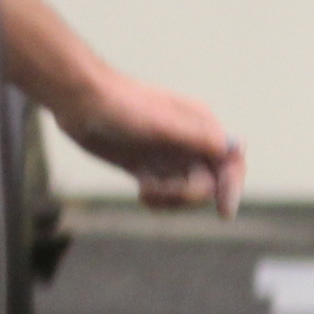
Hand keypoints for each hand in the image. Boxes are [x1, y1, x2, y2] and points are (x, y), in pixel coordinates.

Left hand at [56, 66, 245, 217]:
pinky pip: (166, 193)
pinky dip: (159, 200)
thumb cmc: (120, 106)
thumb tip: (235, 148)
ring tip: (146, 193)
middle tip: (160, 191)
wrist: (78, 101)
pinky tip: (142, 194)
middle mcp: (190, 142)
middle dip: (189, 194)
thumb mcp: (162, 122)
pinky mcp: (148, 166)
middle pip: (210, 182)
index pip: (231, 161)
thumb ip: (200, 137)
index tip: (224, 212)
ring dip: (171, 199)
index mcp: (201, 127)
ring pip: (188, 191)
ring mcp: (169, 155)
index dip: (232, 186)